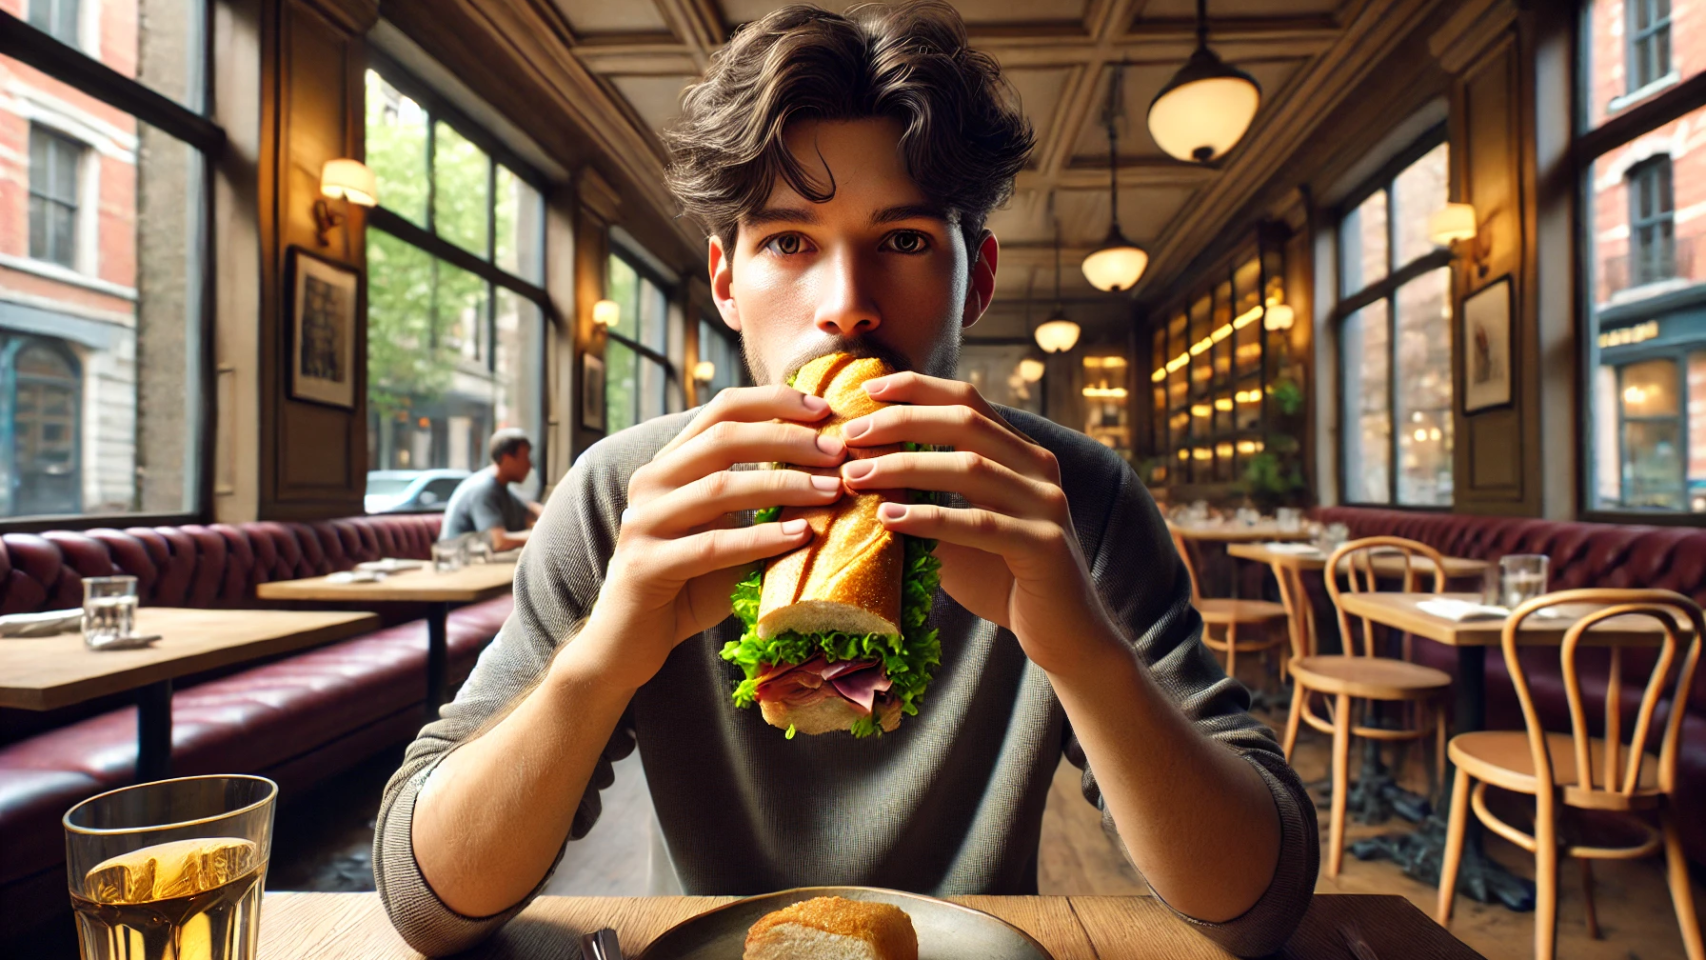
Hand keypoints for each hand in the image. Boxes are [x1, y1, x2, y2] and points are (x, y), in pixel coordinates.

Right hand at [580, 387, 847, 689]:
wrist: (628, 642)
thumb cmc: (689, 584)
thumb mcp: (727, 530)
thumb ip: (759, 500)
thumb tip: (829, 473)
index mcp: (671, 463)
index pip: (722, 409)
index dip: (773, 403)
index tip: (824, 409)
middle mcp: (651, 481)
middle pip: (723, 437)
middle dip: (787, 439)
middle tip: (837, 451)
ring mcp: (644, 522)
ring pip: (720, 488)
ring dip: (783, 485)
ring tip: (831, 491)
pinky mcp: (646, 565)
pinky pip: (711, 546)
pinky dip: (760, 538)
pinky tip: (799, 535)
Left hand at [838, 372, 1119, 676]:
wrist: (1064, 635)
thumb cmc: (1002, 579)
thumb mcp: (956, 532)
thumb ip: (924, 500)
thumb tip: (858, 474)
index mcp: (1021, 453)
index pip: (968, 400)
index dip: (917, 388)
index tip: (866, 388)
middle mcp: (1039, 468)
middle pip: (966, 421)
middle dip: (902, 422)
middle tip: (849, 435)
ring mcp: (1047, 504)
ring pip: (970, 467)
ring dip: (905, 467)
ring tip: (856, 476)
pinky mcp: (1046, 545)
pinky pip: (981, 523)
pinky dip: (931, 518)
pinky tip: (889, 519)